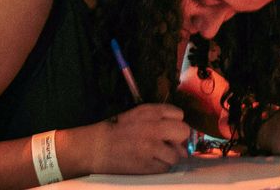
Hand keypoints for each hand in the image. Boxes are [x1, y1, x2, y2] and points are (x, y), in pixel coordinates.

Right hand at [71, 103, 189, 175]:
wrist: (96, 148)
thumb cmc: (117, 130)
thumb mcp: (138, 114)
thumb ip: (160, 117)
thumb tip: (180, 130)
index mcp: (151, 112)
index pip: (179, 115)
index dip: (175, 123)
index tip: (168, 129)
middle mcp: (154, 128)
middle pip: (184, 132)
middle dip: (178, 139)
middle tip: (168, 144)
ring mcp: (152, 148)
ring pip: (176, 154)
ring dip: (169, 156)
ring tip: (156, 155)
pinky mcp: (147, 165)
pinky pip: (165, 168)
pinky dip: (160, 167)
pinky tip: (149, 163)